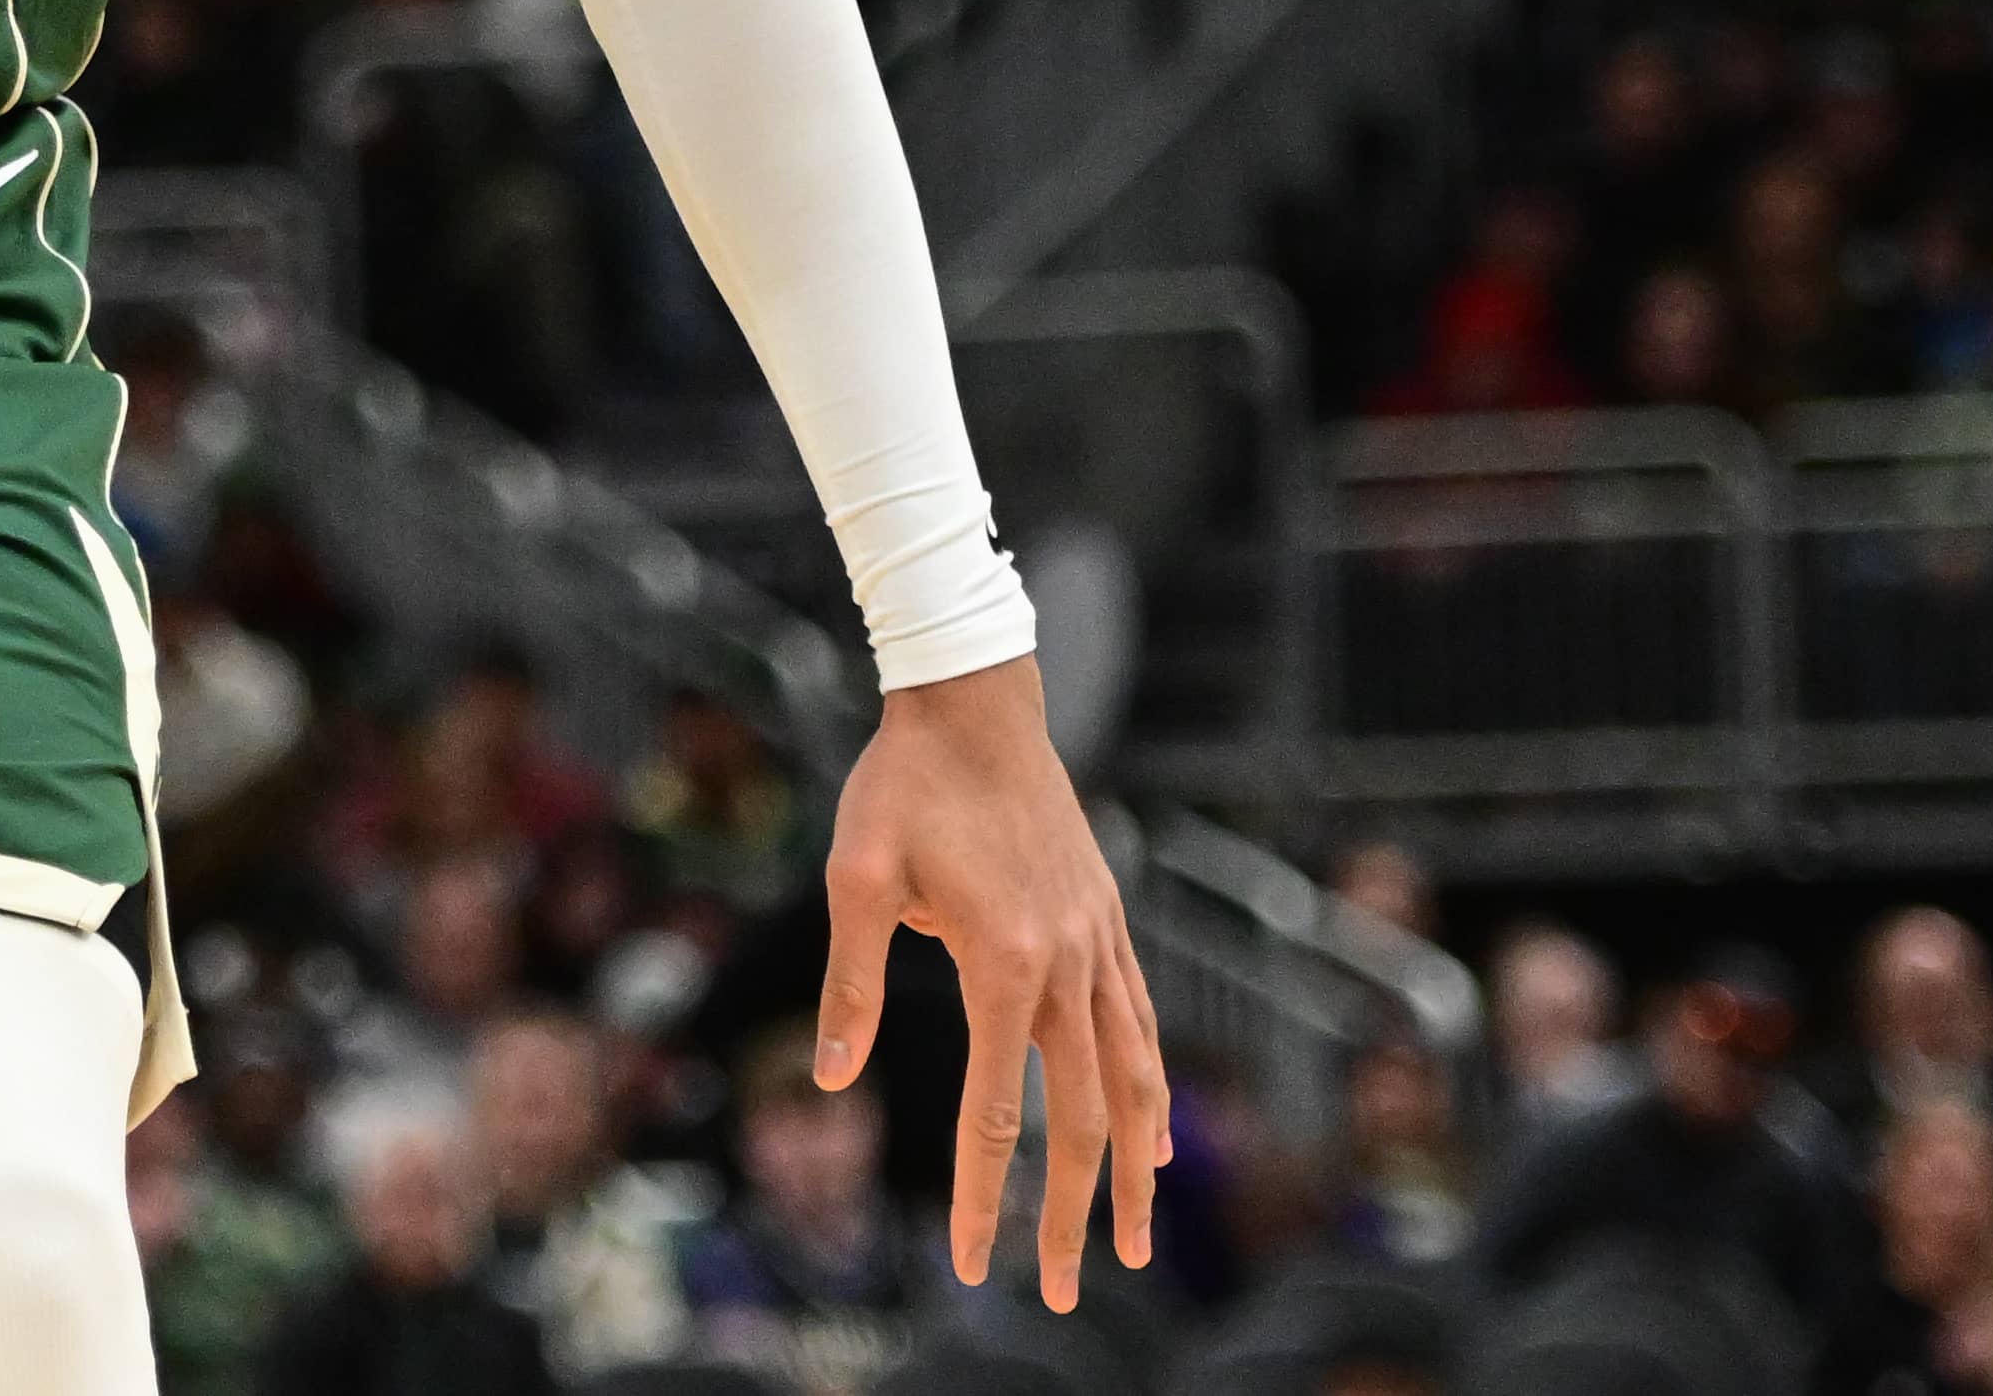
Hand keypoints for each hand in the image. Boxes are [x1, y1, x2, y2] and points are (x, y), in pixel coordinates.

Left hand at [811, 655, 1172, 1309]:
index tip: (970, 1266)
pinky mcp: (1108, 922)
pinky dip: (1152, 1091)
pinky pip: (1142, 1027)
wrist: (974, 699)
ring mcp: (1099, 944)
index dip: (981, 1198)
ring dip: (1136, 1168)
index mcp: (1004, 963)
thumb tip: (834, 1079)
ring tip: (1138, 1239)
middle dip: (1077, 1216)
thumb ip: (852, 983)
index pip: (993, 1114)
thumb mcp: (855, 875)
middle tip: (1067, 1293)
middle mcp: (1068, 965)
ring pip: (1134, 1081)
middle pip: (1083, 1120)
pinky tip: (1158, 1135)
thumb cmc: (903, 783)